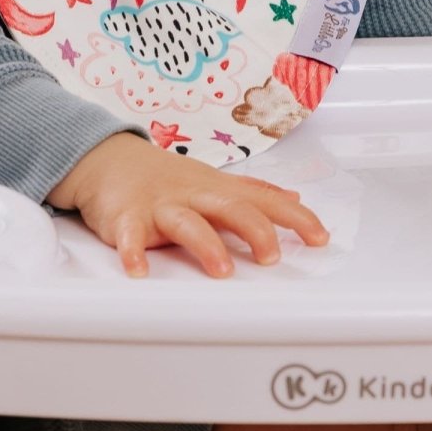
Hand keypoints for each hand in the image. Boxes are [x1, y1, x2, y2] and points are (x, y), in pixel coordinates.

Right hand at [47, 132, 328, 276]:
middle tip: (272, 257)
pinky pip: (129, 236)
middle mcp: (195, 196)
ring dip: (205, 245)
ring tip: (222, 270)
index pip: (264, 202)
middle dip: (254, 230)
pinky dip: (132, 252)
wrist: (111, 160)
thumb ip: (256, 192)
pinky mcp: (128, 218)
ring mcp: (162, 206)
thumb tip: (295, 197)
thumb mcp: (216, 181)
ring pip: (187, 223)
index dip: (294, 218)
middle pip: (230, 208)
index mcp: (219, 190)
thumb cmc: (168, 177)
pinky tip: (137, 270)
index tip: (320, 237)